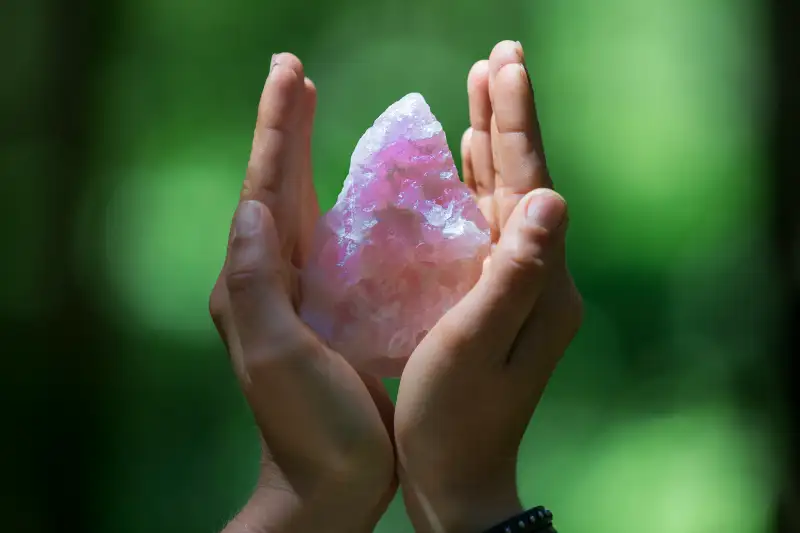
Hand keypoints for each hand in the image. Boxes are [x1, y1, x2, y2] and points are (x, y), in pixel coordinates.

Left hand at [209, 54, 396, 532]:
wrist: (330, 485)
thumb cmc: (308, 428)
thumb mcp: (276, 356)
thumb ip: (257, 282)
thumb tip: (253, 206)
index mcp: (256, 284)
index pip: (264, 190)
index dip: (276, 131)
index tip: (290, 75)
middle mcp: (272, 281)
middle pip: (278, 188)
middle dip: (285, 129)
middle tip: (295, 75)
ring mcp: (303, 294)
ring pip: (305, 208)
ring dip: (307, 157)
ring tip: (314, 111)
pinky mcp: (334, 310)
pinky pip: (336, 243)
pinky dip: (344, 203)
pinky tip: (364, 187)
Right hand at [395, 41, 583, 531]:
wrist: (456, 476)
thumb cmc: (453, 417)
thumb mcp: (475, 344)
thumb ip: (512, 273)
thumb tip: (550, 199)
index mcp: (540, 283)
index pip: (530, 185)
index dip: (516, 124)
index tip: (504, 66)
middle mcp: (539, 277)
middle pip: (525, 181)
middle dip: (510, 118)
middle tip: (498, 59)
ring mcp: (519, 286)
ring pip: (506, 198)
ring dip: (494, 144)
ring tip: (482, 93)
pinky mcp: (495, 296)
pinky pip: (486, 225)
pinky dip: (476, 184)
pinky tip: (466, 162)